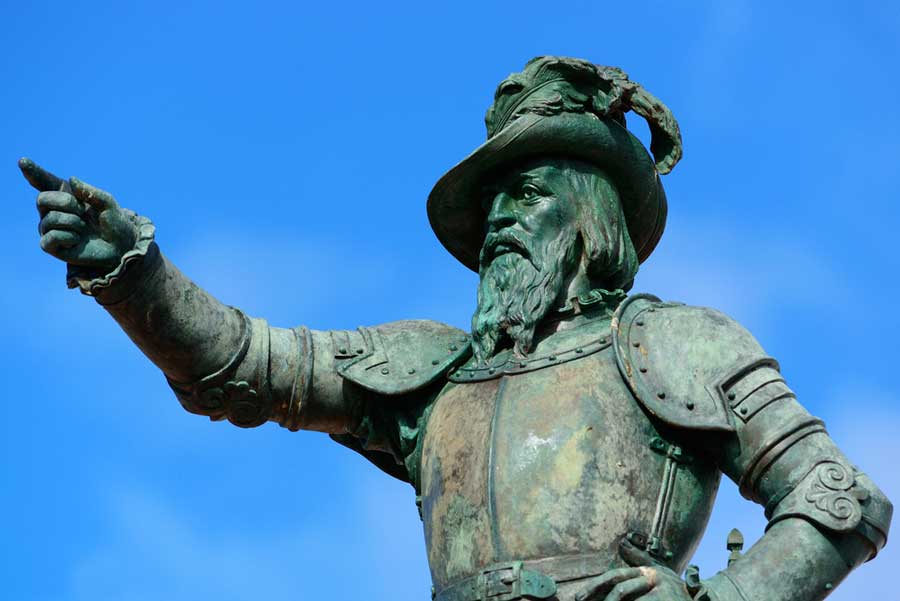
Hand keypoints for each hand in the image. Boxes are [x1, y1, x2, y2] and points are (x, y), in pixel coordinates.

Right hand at [19, 158, 137, 271]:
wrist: (120, 246)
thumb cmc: (113, 222)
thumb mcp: (107, 203)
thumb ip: (90, 191)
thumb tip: (72, 180)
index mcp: (63, 195)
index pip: (43, 181)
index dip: (32, 172)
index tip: (23, 161)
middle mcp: (51, 210)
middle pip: (42, 198)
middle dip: (66, 203)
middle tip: (83, 211)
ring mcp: (49, 228)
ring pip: (50, 219)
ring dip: (74, 222)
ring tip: (84, 228)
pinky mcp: (50, 245)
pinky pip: (51, 237)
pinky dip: (69, 237)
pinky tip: (77, 240)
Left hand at [573, 566, 691, 600]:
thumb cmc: (678, 590)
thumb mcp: (660, 573)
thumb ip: (640, 560)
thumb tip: (622, 543)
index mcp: (649, 572)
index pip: (617, 577)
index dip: (595, 586)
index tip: (579, 597)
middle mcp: (655, 581)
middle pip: (621, 591)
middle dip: (602, 600)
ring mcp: (662, 596)